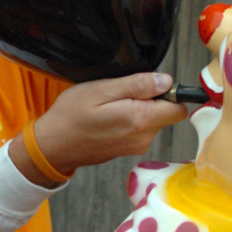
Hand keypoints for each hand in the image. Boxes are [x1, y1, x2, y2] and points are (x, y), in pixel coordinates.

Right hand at [13, 73, 186, 184]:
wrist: (52, 146)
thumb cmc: (71, 116)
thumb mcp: (102, 90)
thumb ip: (137, 85)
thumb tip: (166, 81)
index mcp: (140, 120)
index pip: (179, 108)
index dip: (170, 92)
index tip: (148, 86)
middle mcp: (143, 138)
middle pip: (166, 114)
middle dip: (152, 100)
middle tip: (120, 94)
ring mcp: (135, 147)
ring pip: (153, 122)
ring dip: (139, 110)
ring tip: (110, 106)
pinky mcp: (127, 150)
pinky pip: (139, 130)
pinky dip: (129, 121)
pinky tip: (108, 117)